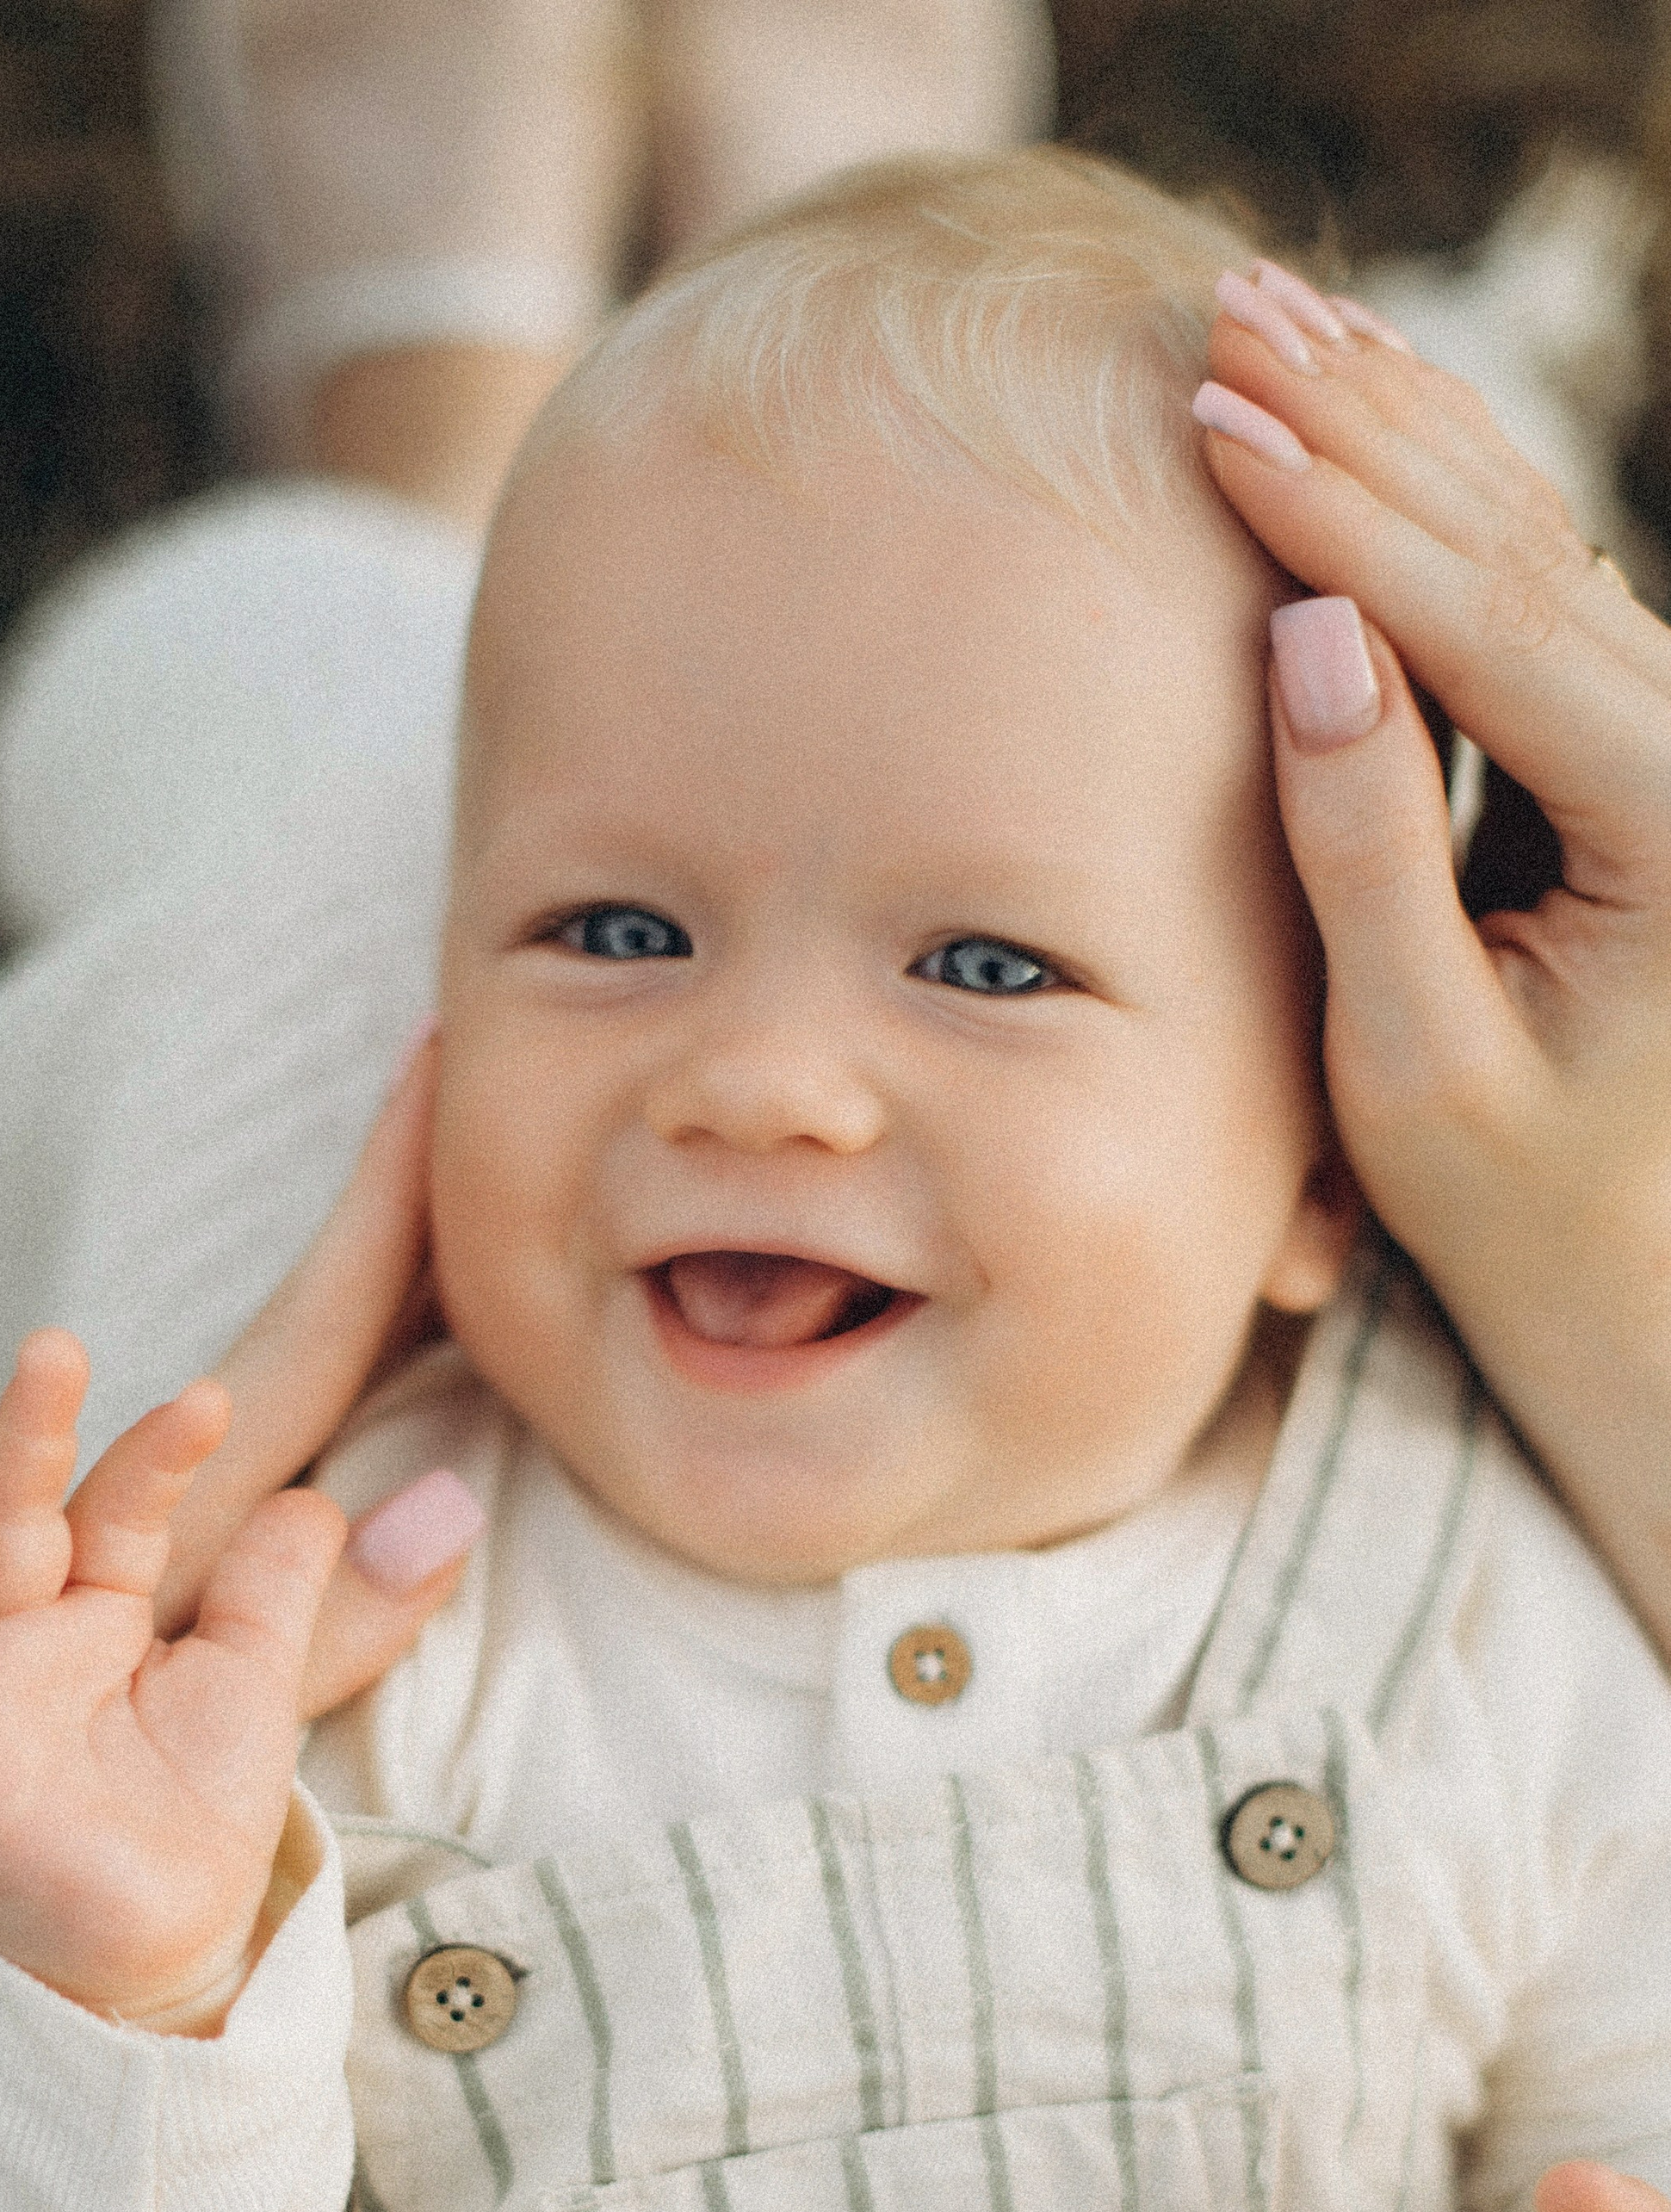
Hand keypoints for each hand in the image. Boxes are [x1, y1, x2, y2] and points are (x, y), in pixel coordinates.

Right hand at [0, 1024, 476, 2032]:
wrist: (96, 1946)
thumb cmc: (173, 1801)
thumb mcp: (270, 1689)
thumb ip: (338, 1604)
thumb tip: (431, 1504)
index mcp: (171, 1550)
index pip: (298, 1377)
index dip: (374, 1249)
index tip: (435, 1092)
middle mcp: (78, 1579)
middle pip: (143, 1436)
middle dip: (239, 1297)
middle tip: (356, 1152)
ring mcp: (1, 1653)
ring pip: (1, 1531)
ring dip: (26, 1444)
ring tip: (55, 1354)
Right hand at [1193, 270, 1670, 1653]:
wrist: (1641, 1276)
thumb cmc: (1512, 1206)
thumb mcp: (1414, 1061)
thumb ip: (1367, 847)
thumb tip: (1308, 639)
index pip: (1482, 620)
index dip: (1335, 509)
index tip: (1211, 413)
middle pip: (1516, 537)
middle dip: (1362, 416)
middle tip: (1224, 307)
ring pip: (1530, 534)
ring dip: (1396, 424)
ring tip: (1273, 317)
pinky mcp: (1644, 743)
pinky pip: (1533, 583)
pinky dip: (1435, 494)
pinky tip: (1359, 413)